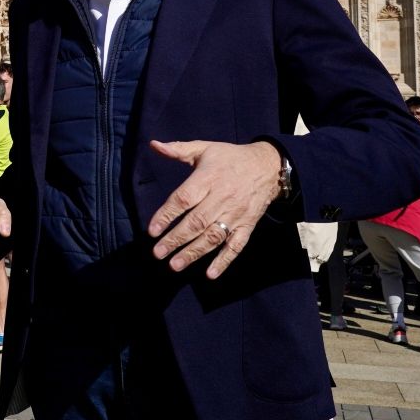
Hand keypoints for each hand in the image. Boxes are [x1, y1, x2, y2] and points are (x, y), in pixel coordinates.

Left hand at [146, 140, 280, 279]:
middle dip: (176, 239)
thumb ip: (178, 150)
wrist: (268, 166)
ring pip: (213, 237)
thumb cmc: (230, 158)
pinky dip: (224, 261)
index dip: (166, 215)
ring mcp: (236, 214)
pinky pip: (236, 246)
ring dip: (194, 253)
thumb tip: (154, 145)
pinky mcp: (247, 226)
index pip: (184, 199)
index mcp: (208, 178)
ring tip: (175, 265)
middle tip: (158, 253)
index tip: (151, 230)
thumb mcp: (205, 148)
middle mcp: (222, 198)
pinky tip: (210, 274)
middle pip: (196, 222)